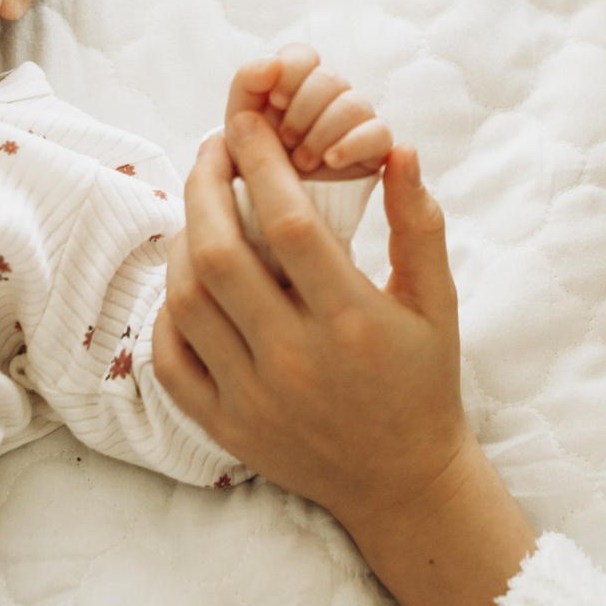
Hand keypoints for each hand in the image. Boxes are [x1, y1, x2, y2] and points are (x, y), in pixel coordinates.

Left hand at [154, 114, 533, 605]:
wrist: (401, 481)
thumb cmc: (422, 380)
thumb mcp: (436, 301)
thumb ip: (418, 222)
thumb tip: (399, 148)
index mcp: (352, 321)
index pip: (288, 222)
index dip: (260, 162)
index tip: (246, 124)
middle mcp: (295, 360)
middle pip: (220, 254)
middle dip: (204, 186)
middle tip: (211, 151)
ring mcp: (253, 396)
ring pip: (186, 300)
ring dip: (183, 240)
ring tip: (200, 208)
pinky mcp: (224, 425)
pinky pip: (170, 357)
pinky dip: (169, 309)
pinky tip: (188, 279)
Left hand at [225, 43, 391, 178]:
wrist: (269, 212)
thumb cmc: (253, 164)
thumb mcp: (239, 123)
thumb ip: (248, 83)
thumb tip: (271, 63)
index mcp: (295, 86)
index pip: (303, 55)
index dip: (291, 72)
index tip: (275, 100)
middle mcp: (328, 99)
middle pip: (330, 77)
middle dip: (303, 110)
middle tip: (285, 140)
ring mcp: (352, 123)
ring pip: (356, 102)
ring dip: (323, 130)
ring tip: (301, 162)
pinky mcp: (372, 150)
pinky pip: (380, 132)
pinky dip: (353, 143)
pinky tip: (331, 160)